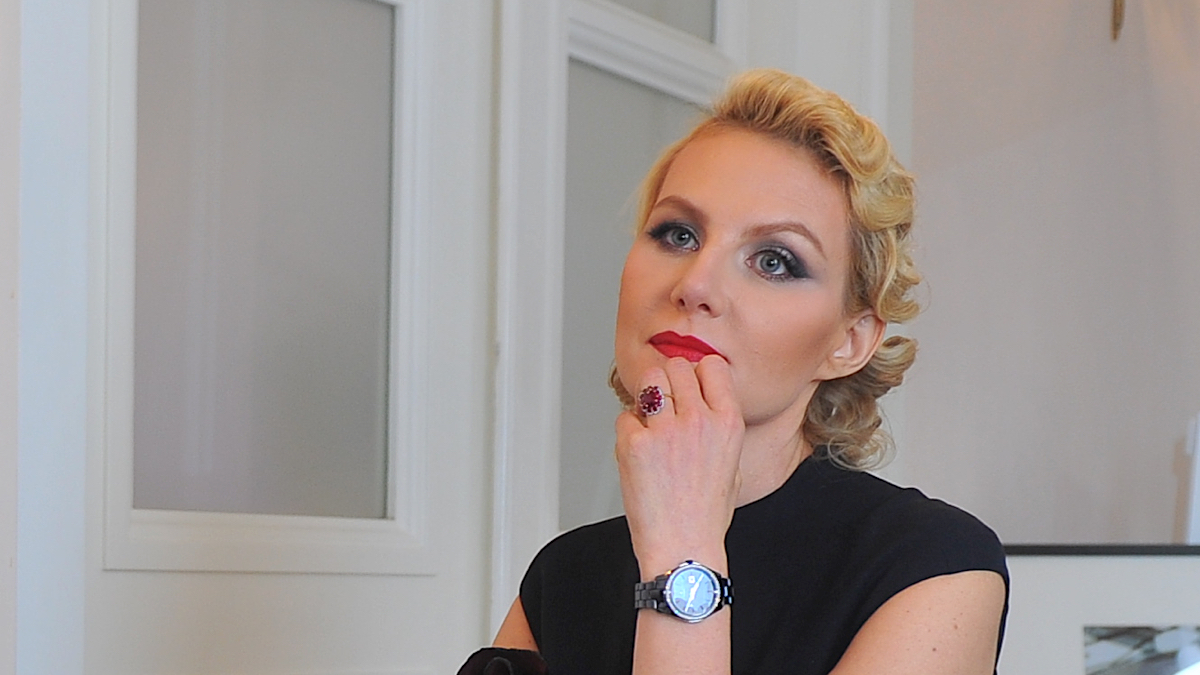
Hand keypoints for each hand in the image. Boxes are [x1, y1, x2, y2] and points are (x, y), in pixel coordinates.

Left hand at [615, 354, 744, 576]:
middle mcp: (699, 420)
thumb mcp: (732, 464)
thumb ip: (718, 426)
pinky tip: (638, 452)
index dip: (698, 374)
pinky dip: (628, 430)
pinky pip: (625, 416)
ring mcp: (666, 430)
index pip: (712, 366)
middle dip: (669, 383)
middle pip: (677, 368)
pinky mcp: (635, 443)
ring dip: (648, 397)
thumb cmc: (705, 513)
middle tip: (665, 406)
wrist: (683, 548)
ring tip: (651, 423)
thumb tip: (700, 401)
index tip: (690, 387)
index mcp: (728, 422)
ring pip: (650, 380)